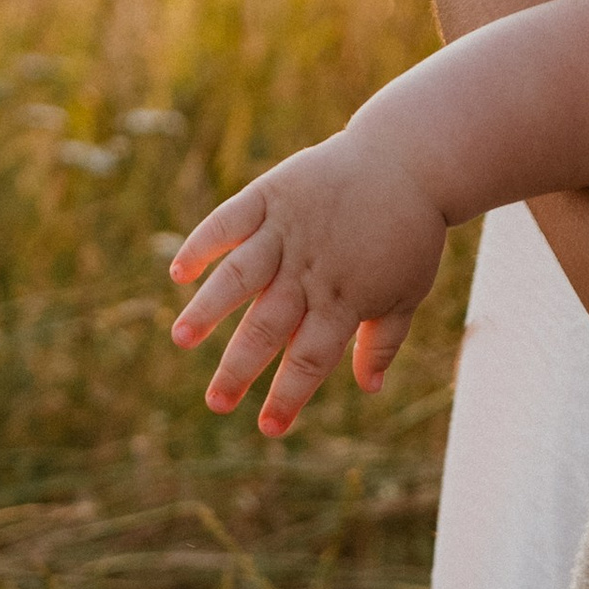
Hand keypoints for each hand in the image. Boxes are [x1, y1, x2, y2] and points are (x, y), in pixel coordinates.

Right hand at [169, 137, 450, 435]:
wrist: (410, 159)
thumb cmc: (410, 233)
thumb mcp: (410, 292)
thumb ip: (384, 340)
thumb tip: (369, 388)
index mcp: (345, 298)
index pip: (310, 358)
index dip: (289, 396)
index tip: (269, 429)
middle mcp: (310, 269)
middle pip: (268, 327)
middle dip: (239, 369)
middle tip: (216, 403)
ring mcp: (288, 230)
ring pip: (240, 276)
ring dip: (209, 309)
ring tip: (181, 339)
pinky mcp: (272, 194)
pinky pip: (230, 221)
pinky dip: (204, 244)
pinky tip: (178, 272)